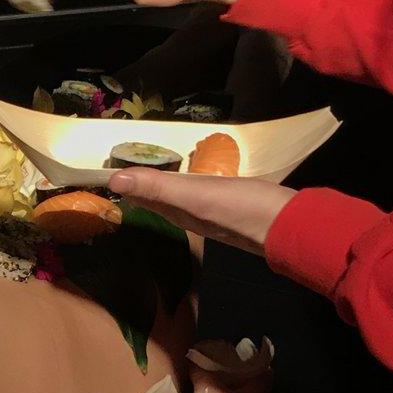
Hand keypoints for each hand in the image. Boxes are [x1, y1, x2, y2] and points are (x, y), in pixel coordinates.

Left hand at [108, 167, 294, 255]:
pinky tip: (194, 180)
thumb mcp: (194, 194)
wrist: (288, 226)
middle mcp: (189, 216)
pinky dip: (189, 186)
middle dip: (139, 184)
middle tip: (124, 165)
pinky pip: (200, 196)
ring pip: (178, 199)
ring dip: (163, 185)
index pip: (140, 198)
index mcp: (176, 212)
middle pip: (156, 200)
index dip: (124, 184)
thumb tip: (114, 180)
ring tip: (152, 170)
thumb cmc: (239, 208)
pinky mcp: (230, 208)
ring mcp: (210, 214)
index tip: (104, 170)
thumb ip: (157, 187)